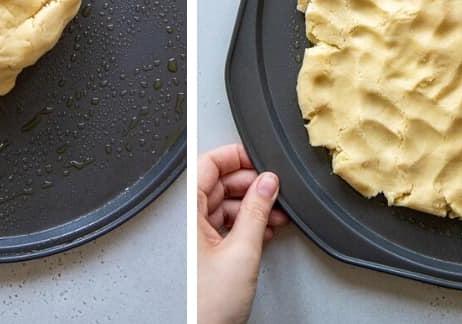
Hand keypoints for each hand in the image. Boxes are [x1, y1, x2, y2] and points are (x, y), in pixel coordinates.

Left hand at [198, 144, 289, 323]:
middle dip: (251, 185)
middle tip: (274, 190)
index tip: (260, 159)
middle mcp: (186, 222)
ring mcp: (194, 238)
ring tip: (275, 214)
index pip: (208, 164)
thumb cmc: (206, 305)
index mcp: (186, 213)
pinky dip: (246, 225)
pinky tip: (264, 231)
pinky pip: (225, 226)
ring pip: (225, 206)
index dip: (236, 157)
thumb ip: (257, 211)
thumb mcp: (242, 251)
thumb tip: (268, 182)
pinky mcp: (203, 253)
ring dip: (252, 207)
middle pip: (219, 184)